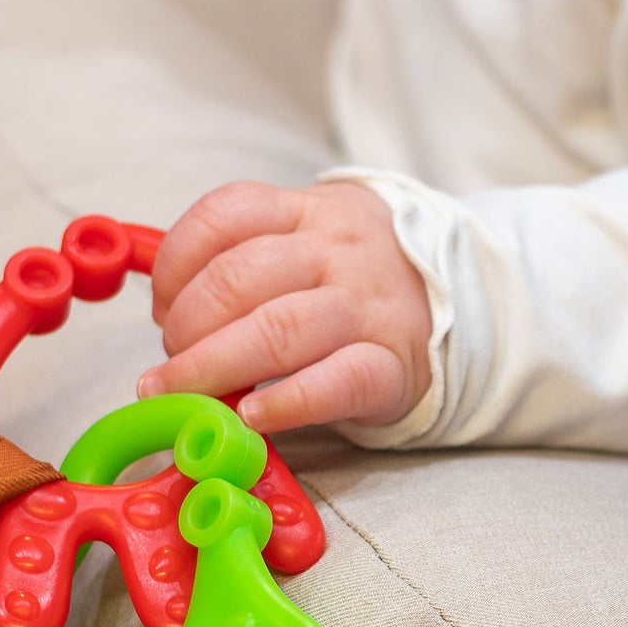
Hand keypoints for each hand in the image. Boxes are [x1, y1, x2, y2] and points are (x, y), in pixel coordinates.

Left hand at [140, 180, 432, 437]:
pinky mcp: (393, 363)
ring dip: (214, 365)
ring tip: (182, 394)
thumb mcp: (313, 235)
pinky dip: (285, 402)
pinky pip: (335, 381)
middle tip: (168, 366)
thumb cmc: (359, 277)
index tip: (160, 309)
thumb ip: (245, 256)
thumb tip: (164, 307)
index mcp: (308, 211)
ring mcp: (368, 306)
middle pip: (240, 278)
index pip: (224, 215)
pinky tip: (251, 415)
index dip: (174, 265)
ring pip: (278, 328)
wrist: (467, 300)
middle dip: (186, 326)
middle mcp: (337, 251)